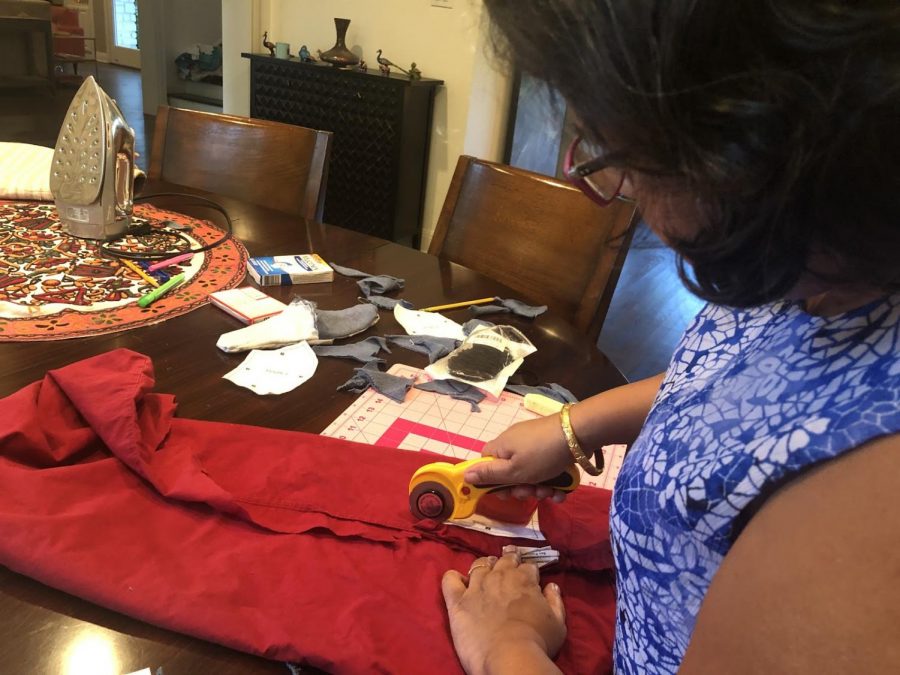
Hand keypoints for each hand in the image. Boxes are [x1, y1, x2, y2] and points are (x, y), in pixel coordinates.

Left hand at [442, 547, 565, 674]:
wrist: (509, 655)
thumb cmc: (537, 641)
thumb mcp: (558, 623)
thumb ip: (555, 601)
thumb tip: (551, 586)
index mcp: (524, 579)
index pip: (527, 566)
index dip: (529, 571)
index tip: (529, 578)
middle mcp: (499, 576)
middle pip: (504, 560)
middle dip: (508, 560)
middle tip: (508, 566)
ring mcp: (476, 586)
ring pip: (478, 565)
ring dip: (484, 566)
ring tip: (486, 572)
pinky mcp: (458, 600)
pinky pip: (450, 580)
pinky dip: (453, 577)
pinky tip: (458, 581)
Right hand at [466, 415, 572, 501]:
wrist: (578, 433)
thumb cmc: (541, 454)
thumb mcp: (514, 471)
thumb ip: (489, 475)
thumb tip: (465, 475)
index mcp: (501, 446)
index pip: (486, 462)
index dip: (492, 480)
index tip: (504, 492)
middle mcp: (515, 443)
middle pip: (510, 472)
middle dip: (521, 488)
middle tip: (531, 493)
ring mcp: (534, 444)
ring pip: (530, 473)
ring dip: (539, 488)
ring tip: (551, 492)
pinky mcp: (551, 447)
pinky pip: (546, 468)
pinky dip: (552, 481)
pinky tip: (561, 491)